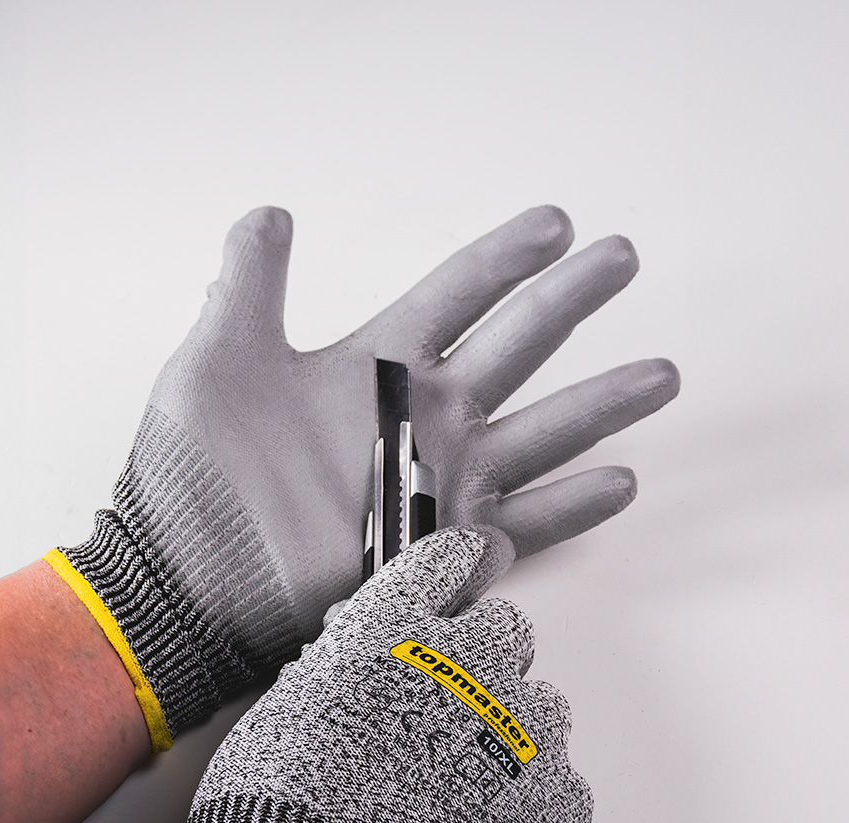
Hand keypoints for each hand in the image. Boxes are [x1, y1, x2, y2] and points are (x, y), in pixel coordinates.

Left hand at [54, 206, 676, 740]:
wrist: (190, 583)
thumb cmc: (193, 476)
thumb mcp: (214, 362)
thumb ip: (250, 284)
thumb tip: (270, 213)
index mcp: (373, 365)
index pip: (458, 293)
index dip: (507, 257)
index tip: (558, 222)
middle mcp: (419, 419)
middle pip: (517, 348)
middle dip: (571, 304)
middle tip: (624, 260)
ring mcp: (436, 484)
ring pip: (539, 433)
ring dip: (600, 406)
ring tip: (659, 376)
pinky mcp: (440, 550)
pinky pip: (522, 525)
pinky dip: (571, 507)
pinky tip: (620, 481)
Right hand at [118, 528, 592, 822]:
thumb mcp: (277, 727)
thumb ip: (337, 678)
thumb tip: (364, 667)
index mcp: (388, 635)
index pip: (444, 561)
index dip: (449, 574)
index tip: (454, 582)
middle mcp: (462, 668)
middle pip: (506, 631)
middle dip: (478, 663)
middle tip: (443, 717)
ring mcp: (518, 737)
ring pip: (543, 706)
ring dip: (510, 735)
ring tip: (462, 793)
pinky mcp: (554, 807)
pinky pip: (562, 783)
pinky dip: (531, 806)